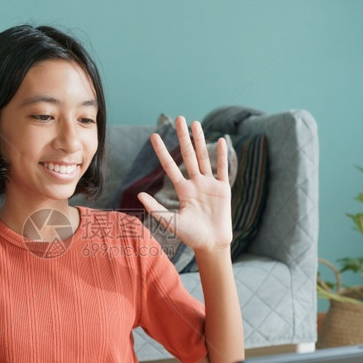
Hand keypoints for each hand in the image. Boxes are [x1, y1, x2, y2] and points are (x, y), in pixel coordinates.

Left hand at [137, 116, 232, 251]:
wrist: (211, 244)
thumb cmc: (191, 236)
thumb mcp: (171, 222)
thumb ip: (156, 208)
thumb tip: (139, 195)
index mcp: (182, 190)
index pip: (170, 166)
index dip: (162, 151)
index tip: (154, 136)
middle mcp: (195, 184)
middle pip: (188, 155)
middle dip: (183, 137)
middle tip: (179, 118)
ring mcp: (210, 185)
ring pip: (204, 158)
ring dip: (200, 140)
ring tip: (196, 124)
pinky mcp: (223, 189)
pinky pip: (222, 169)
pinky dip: (222, 156)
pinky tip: (220, 141)